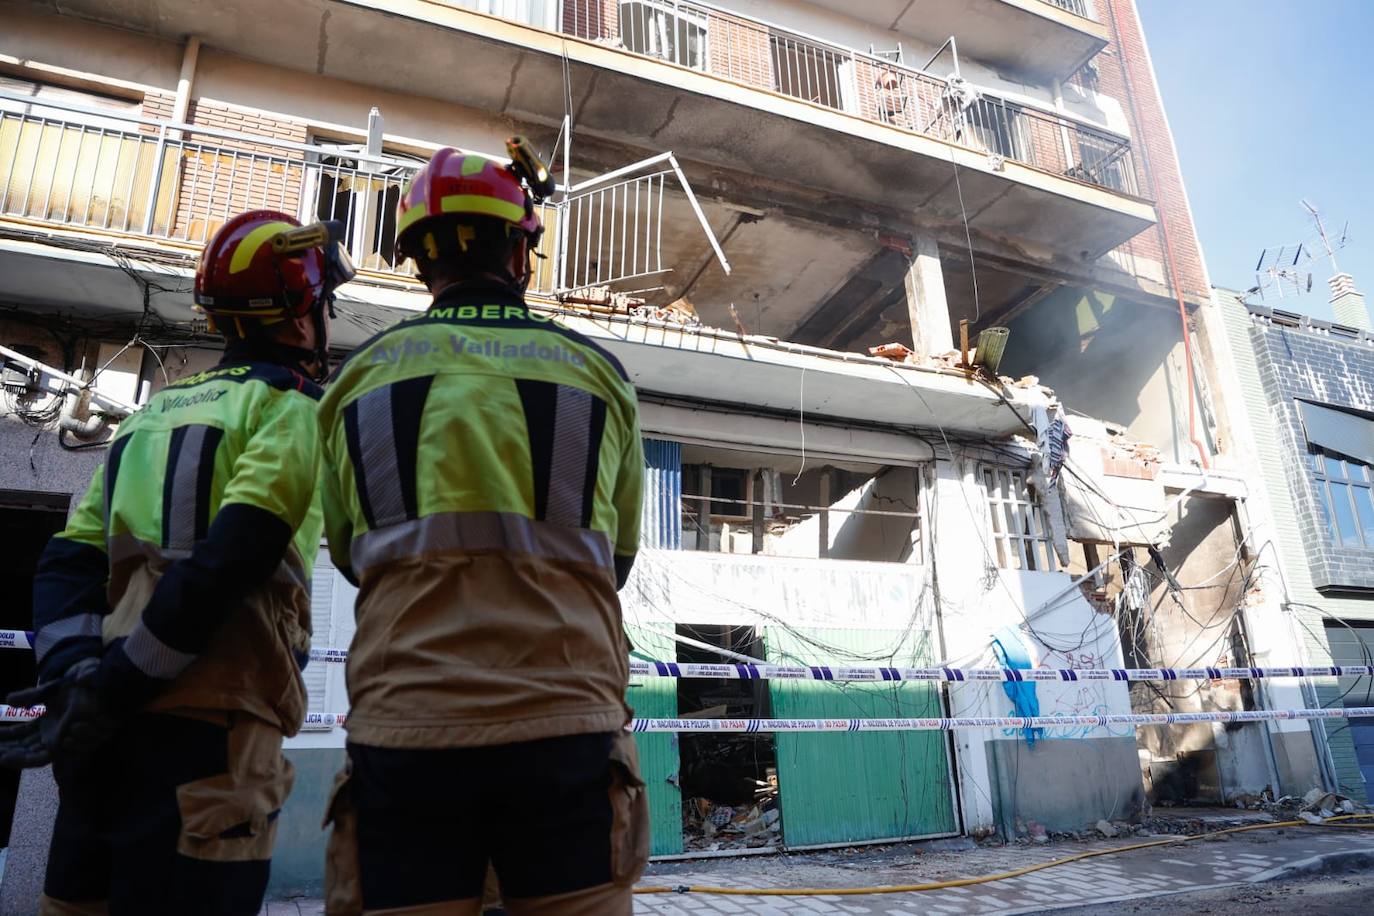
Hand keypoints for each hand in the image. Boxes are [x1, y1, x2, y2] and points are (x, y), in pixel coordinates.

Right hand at [1, 658, 119, 766]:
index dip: (7, 735)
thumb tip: (8, 699)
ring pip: (28, 754)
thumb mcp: (48, 690)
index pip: (21, 732)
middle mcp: (50, 732)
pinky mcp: (61, 745)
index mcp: (47, 720)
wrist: (97, 686)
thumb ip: (29, 697)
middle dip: (5, 749)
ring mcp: (56, 740)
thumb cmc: (78, 686)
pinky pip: (39, 758)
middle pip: (22, 746)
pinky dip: (23, 759)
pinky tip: (5, 758)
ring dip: (11, 756)